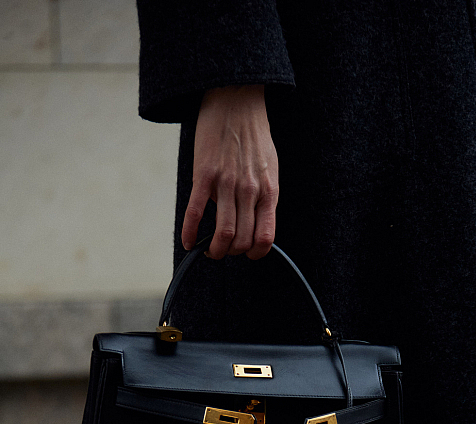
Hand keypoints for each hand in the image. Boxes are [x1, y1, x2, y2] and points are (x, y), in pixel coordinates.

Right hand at [181, 84, 278, 259]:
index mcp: (268, 191)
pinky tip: (188, 242)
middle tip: (223, 250)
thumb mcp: (270, 168)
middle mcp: (249, 190)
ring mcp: (226, 183)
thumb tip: (254, 221)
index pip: (265, 238)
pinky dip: (190, 232)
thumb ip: (264, 195)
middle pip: (242, 240)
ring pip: (223, 233)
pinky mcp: (204, 175)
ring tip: (209, 250)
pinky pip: (195, 212)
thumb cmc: (254, 135)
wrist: (236, 101)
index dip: (255, 253)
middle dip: (231, 253)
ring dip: (214, 250)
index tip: (247, 253)